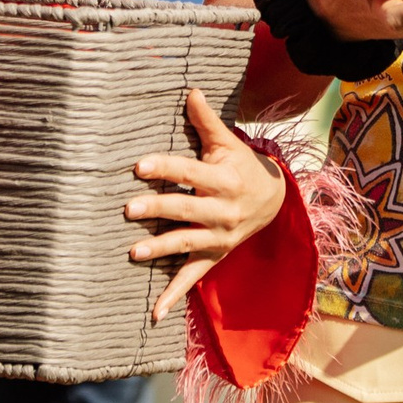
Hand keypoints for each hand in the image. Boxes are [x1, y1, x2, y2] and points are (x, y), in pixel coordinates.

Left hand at [126, 86, 292, 322]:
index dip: (165, 168)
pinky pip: (193, 278)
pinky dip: (174, 296)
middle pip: (186, 209)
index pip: (190, 172)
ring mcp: (219, 237)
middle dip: (158, 210)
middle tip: (128, 209)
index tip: (138, 166)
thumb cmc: (241, 165)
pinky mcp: (214, 257)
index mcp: (224, 180)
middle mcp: (223, 211)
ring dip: (161, 249)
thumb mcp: (228, 143)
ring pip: (187, 244)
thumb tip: (190, 89)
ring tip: (134, 252)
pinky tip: (154, 312)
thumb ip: (206, 121)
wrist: (274, 200)